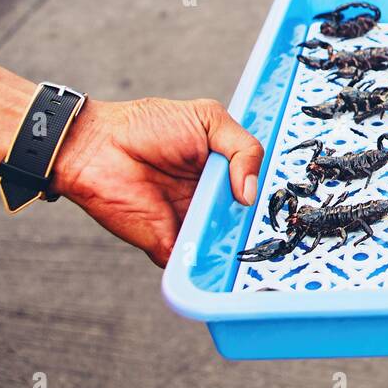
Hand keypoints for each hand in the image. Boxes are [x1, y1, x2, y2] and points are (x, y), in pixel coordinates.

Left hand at [51, 97, 263, 266]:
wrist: (96, 145)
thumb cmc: (147, 125)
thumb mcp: (208, 119)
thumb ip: (243, 148)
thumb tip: (252, 194)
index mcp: (223, 172)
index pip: (256, 191)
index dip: (271, 199)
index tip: (291, 206)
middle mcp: (211, 201)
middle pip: (246, 224)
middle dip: (260, 230)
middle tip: (279, 234)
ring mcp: (192, 225)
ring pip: (227, 248)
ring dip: (240, 250)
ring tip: (256, 249)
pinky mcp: (170, 246)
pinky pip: (197, 264)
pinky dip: (211, 268)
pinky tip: (228, 263)